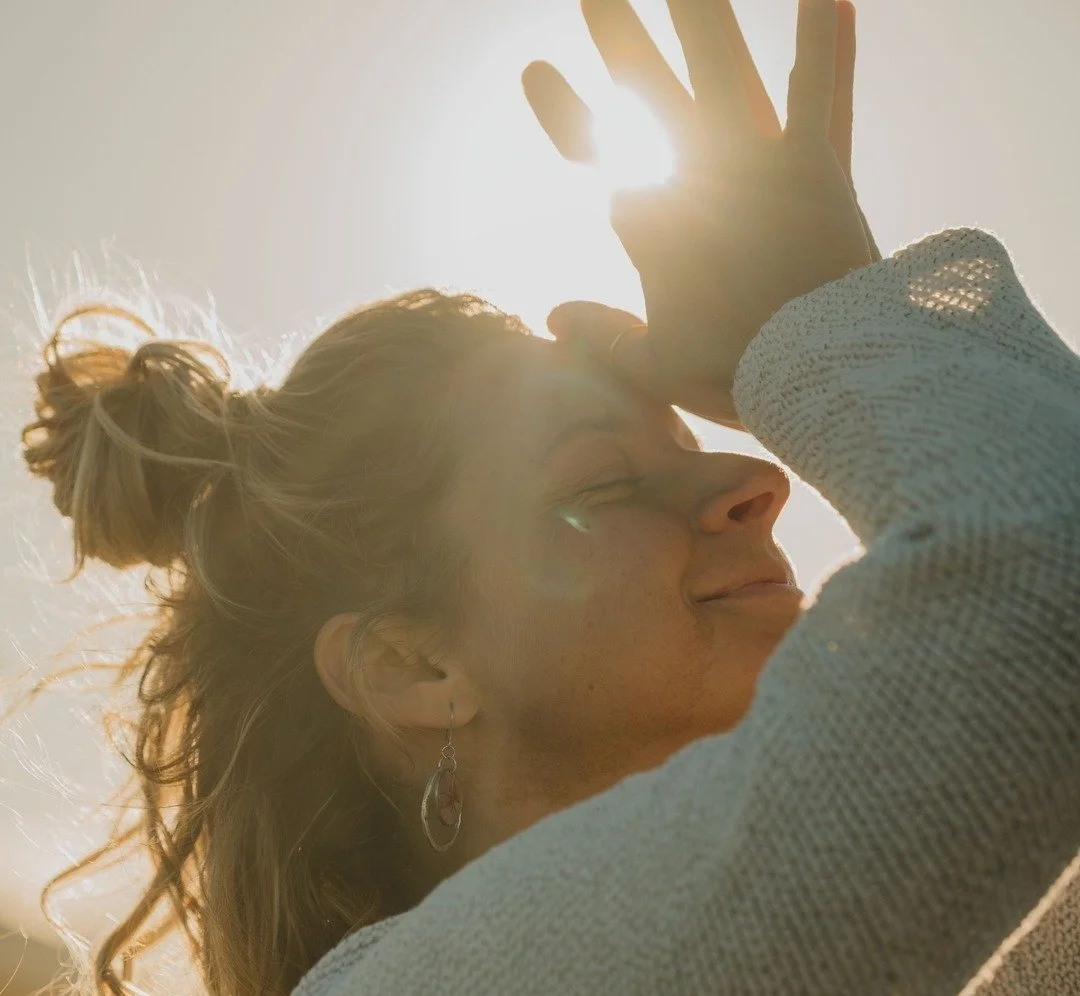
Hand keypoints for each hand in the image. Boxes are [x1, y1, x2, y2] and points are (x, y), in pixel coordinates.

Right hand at [524, 0, 878, 428]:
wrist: (816, 372)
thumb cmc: (732, 371)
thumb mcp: (654, 365)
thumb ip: (603, 335)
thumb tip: (551, 317)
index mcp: (650, 223)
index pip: (596, 151)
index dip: (565, 112)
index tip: (535, 70)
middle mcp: (695, 176)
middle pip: (647, 90)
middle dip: (621, 37)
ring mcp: (755, 164)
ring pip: (722, 68)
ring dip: (701, 13)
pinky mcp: (816, 167)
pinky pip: (820, 94)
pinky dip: (825, 44)